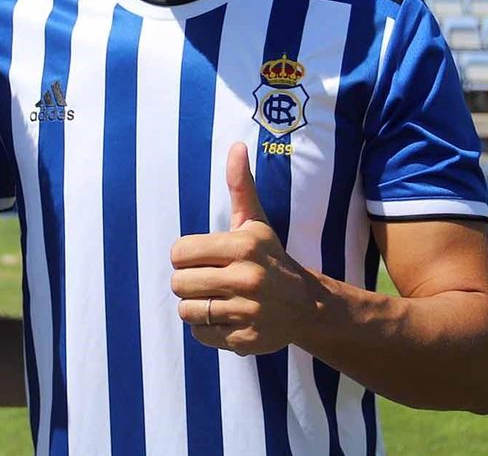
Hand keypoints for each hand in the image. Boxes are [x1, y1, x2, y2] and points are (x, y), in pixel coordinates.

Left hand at [169, 142, 322, 355]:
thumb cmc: (270, 257)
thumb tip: (237, 146)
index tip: (203, 258)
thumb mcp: (255, 223)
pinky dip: (208, 329)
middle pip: (179, 283)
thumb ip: (240, 186)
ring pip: (187, 311)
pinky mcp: (246, 340)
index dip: (185, 257)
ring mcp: (248, 312)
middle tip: (211, 280)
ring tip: (218, 299)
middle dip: (189, 282)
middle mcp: (247, 279)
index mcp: (243, 246)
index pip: (179, 253)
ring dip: (197, 307)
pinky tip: (228, 318)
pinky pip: (201, 335)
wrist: (308, 306)